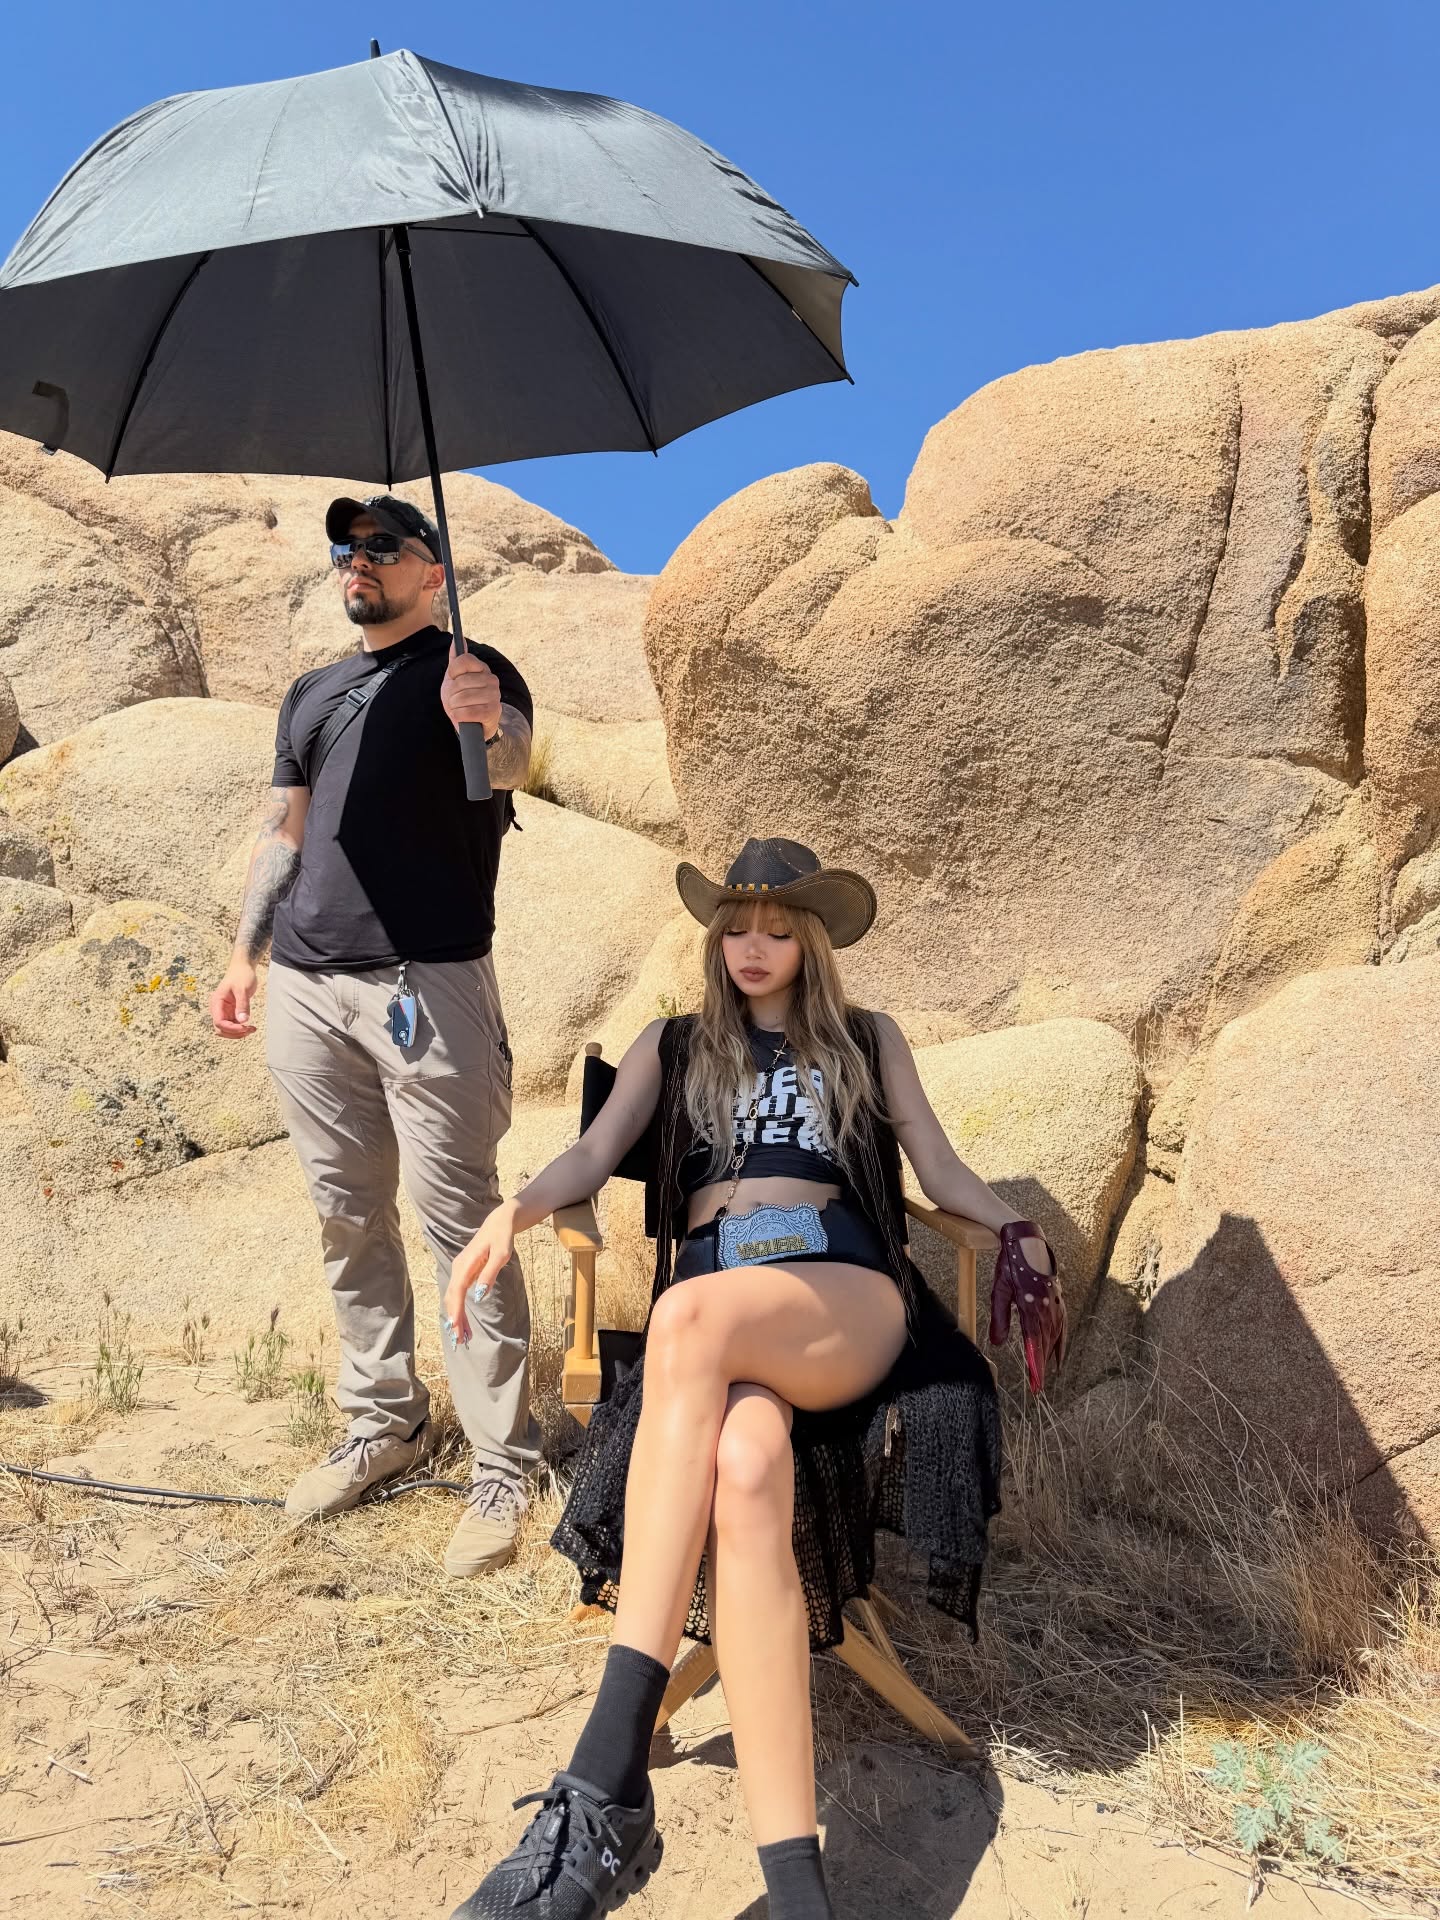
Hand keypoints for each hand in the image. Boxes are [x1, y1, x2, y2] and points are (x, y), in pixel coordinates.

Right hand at [210, 959, 258, 1037]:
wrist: (243, 967)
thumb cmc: (241, 975)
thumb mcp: (243, 989)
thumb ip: (242, 1005)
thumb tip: (242, 1021)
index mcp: (217, 1002)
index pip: (218, 1022)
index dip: (231, 1028)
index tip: (245, 1027)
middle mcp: (218, 1008)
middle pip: (220, 1029)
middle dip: (234, 1033)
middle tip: (249, 1030)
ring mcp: (224, 1011)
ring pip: (227, 1029)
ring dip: (238, 1033)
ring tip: (252, 1029)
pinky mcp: (231, 1011)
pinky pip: (233, 1025)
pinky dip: (241, 1029)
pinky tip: (251, 1027)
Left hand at [440, 651, 501, 736]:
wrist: (473, 726)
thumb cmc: (463, 701)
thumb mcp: (456, 679)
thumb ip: (456, 660)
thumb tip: (458, 639)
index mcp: (482, 669)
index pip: (463, 660)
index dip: (453, 673)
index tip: (454, 680)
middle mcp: (492, 680)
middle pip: (459, 682)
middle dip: (451, 695)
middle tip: (456, 701)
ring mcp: (494, 696)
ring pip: (461, 698)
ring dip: (455, 707)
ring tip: (460, 710)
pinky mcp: (493, 712)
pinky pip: (467, 712)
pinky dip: (459, 716)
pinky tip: (463, 717)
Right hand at [445, 1203, 518, 1342]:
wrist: (499, 1223)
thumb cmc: (502, 1238)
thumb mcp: (501, 1255)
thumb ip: (489, 1274)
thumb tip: (479, 1295)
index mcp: (466, 1264)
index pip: (457, 1292)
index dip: (456, 1311)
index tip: (456, 1328)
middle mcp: (458, 1268)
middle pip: (452, 1298)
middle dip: (455, 1319)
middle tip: (460, 1340)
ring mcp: (460, 1270)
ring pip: (453, 1297)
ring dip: (456, 1316)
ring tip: (463, 1336)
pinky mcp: (463, 1273)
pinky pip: (458, 1294)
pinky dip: (459, 1309)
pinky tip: (463, 1321)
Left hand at [989, 1219, 1067, 1394]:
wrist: (1028, 1242)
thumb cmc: (1011, 1265)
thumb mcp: (1000, 1290)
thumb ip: (1000, 1318)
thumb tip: (997, 1344)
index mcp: (1033, 1308)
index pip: (1034, 1345)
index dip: (1035, 1367)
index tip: (1036, 1385)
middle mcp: (1048, 1309)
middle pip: (1046, 1345)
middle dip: (1042, 1367)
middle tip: (1039, 1388)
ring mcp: (1055, 1304)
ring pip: (1056, 1335)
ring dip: (1052, 1355)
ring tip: (1050, 1372)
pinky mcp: (1058, 1299)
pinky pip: (1062, 1324)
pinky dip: (1061, 1339)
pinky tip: (1059, 1349)